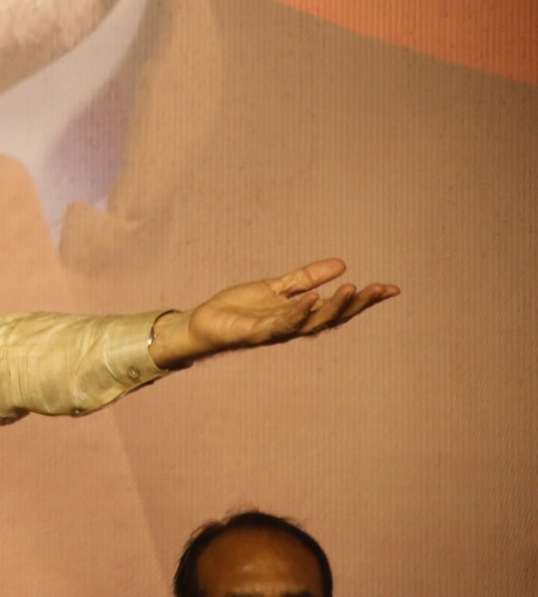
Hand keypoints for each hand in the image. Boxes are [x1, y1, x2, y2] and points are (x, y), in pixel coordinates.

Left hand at [149, 259, 398, 369]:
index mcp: (302, 315)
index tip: (392, 289)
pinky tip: (309, 298)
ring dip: (332, 307)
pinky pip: (280, 323)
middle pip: (333, 317)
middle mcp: (294, 326)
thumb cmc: (241, 308)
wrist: (205, 321)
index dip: (366, 300)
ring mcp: (277, 331)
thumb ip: (306, 278)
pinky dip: (297, 311)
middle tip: (379, 289)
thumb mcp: (277, 287)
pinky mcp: (256, 332)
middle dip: (357, 304)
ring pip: (311, 322)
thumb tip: (342, 264)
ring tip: (350, 288)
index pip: (340, 308)